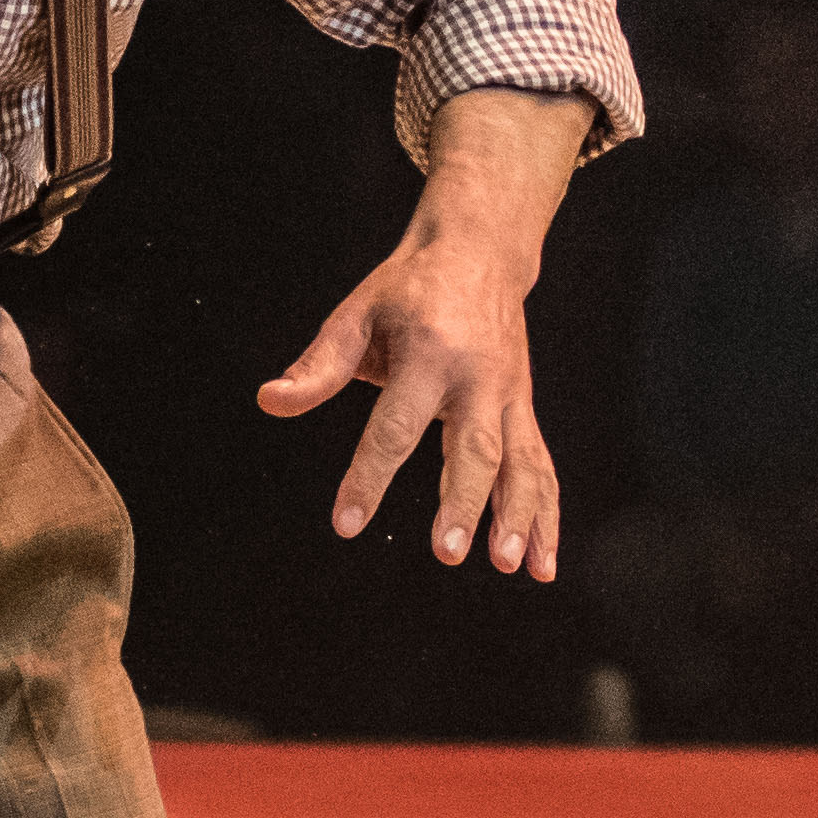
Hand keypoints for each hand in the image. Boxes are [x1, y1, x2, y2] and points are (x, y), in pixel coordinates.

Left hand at [258, 90, 591, 564]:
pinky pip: (543, 467)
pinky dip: (548, 516)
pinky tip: (542, 564)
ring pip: (523, 463)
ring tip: (510, 566)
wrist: (480, 251)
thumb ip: (317, 366)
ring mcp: (511, 396)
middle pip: (474, 449)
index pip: (394, 426)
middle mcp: (478, 378)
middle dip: (463, 503)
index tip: (346, 522)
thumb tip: (270, 401)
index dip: (369, 476)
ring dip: (520, 517)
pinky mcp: (526, 409)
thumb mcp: (356, 314)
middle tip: (448, 553)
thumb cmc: (408, 289)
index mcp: (429, 354)